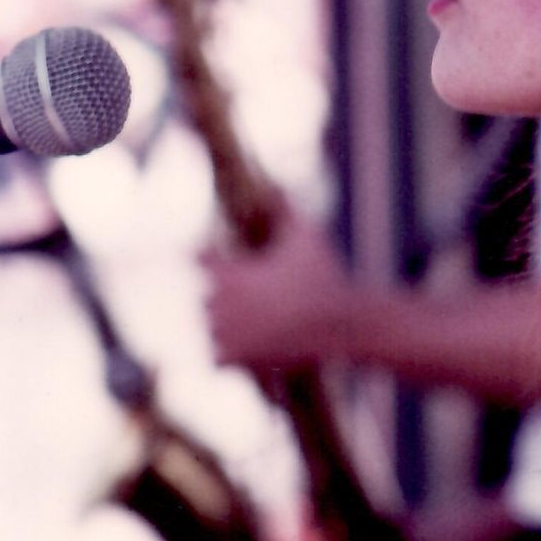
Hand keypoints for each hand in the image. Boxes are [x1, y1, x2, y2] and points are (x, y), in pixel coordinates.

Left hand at [203, 208, 356, 373]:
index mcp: (231, 273)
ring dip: (223, 321)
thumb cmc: (326, 276)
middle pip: (203, 294)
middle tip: (251, 291)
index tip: (218, 255)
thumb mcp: (306, 234)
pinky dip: (226, 352)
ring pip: (209, 325)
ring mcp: (230, 334)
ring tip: (252, 317)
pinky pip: (215, 357)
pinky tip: (246, 344)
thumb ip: (284, 205)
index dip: (206, 254)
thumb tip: (273, 180)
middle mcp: (224, 304)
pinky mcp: (242, 360)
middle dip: (221, 291)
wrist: (345, 324)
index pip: (196, 256)